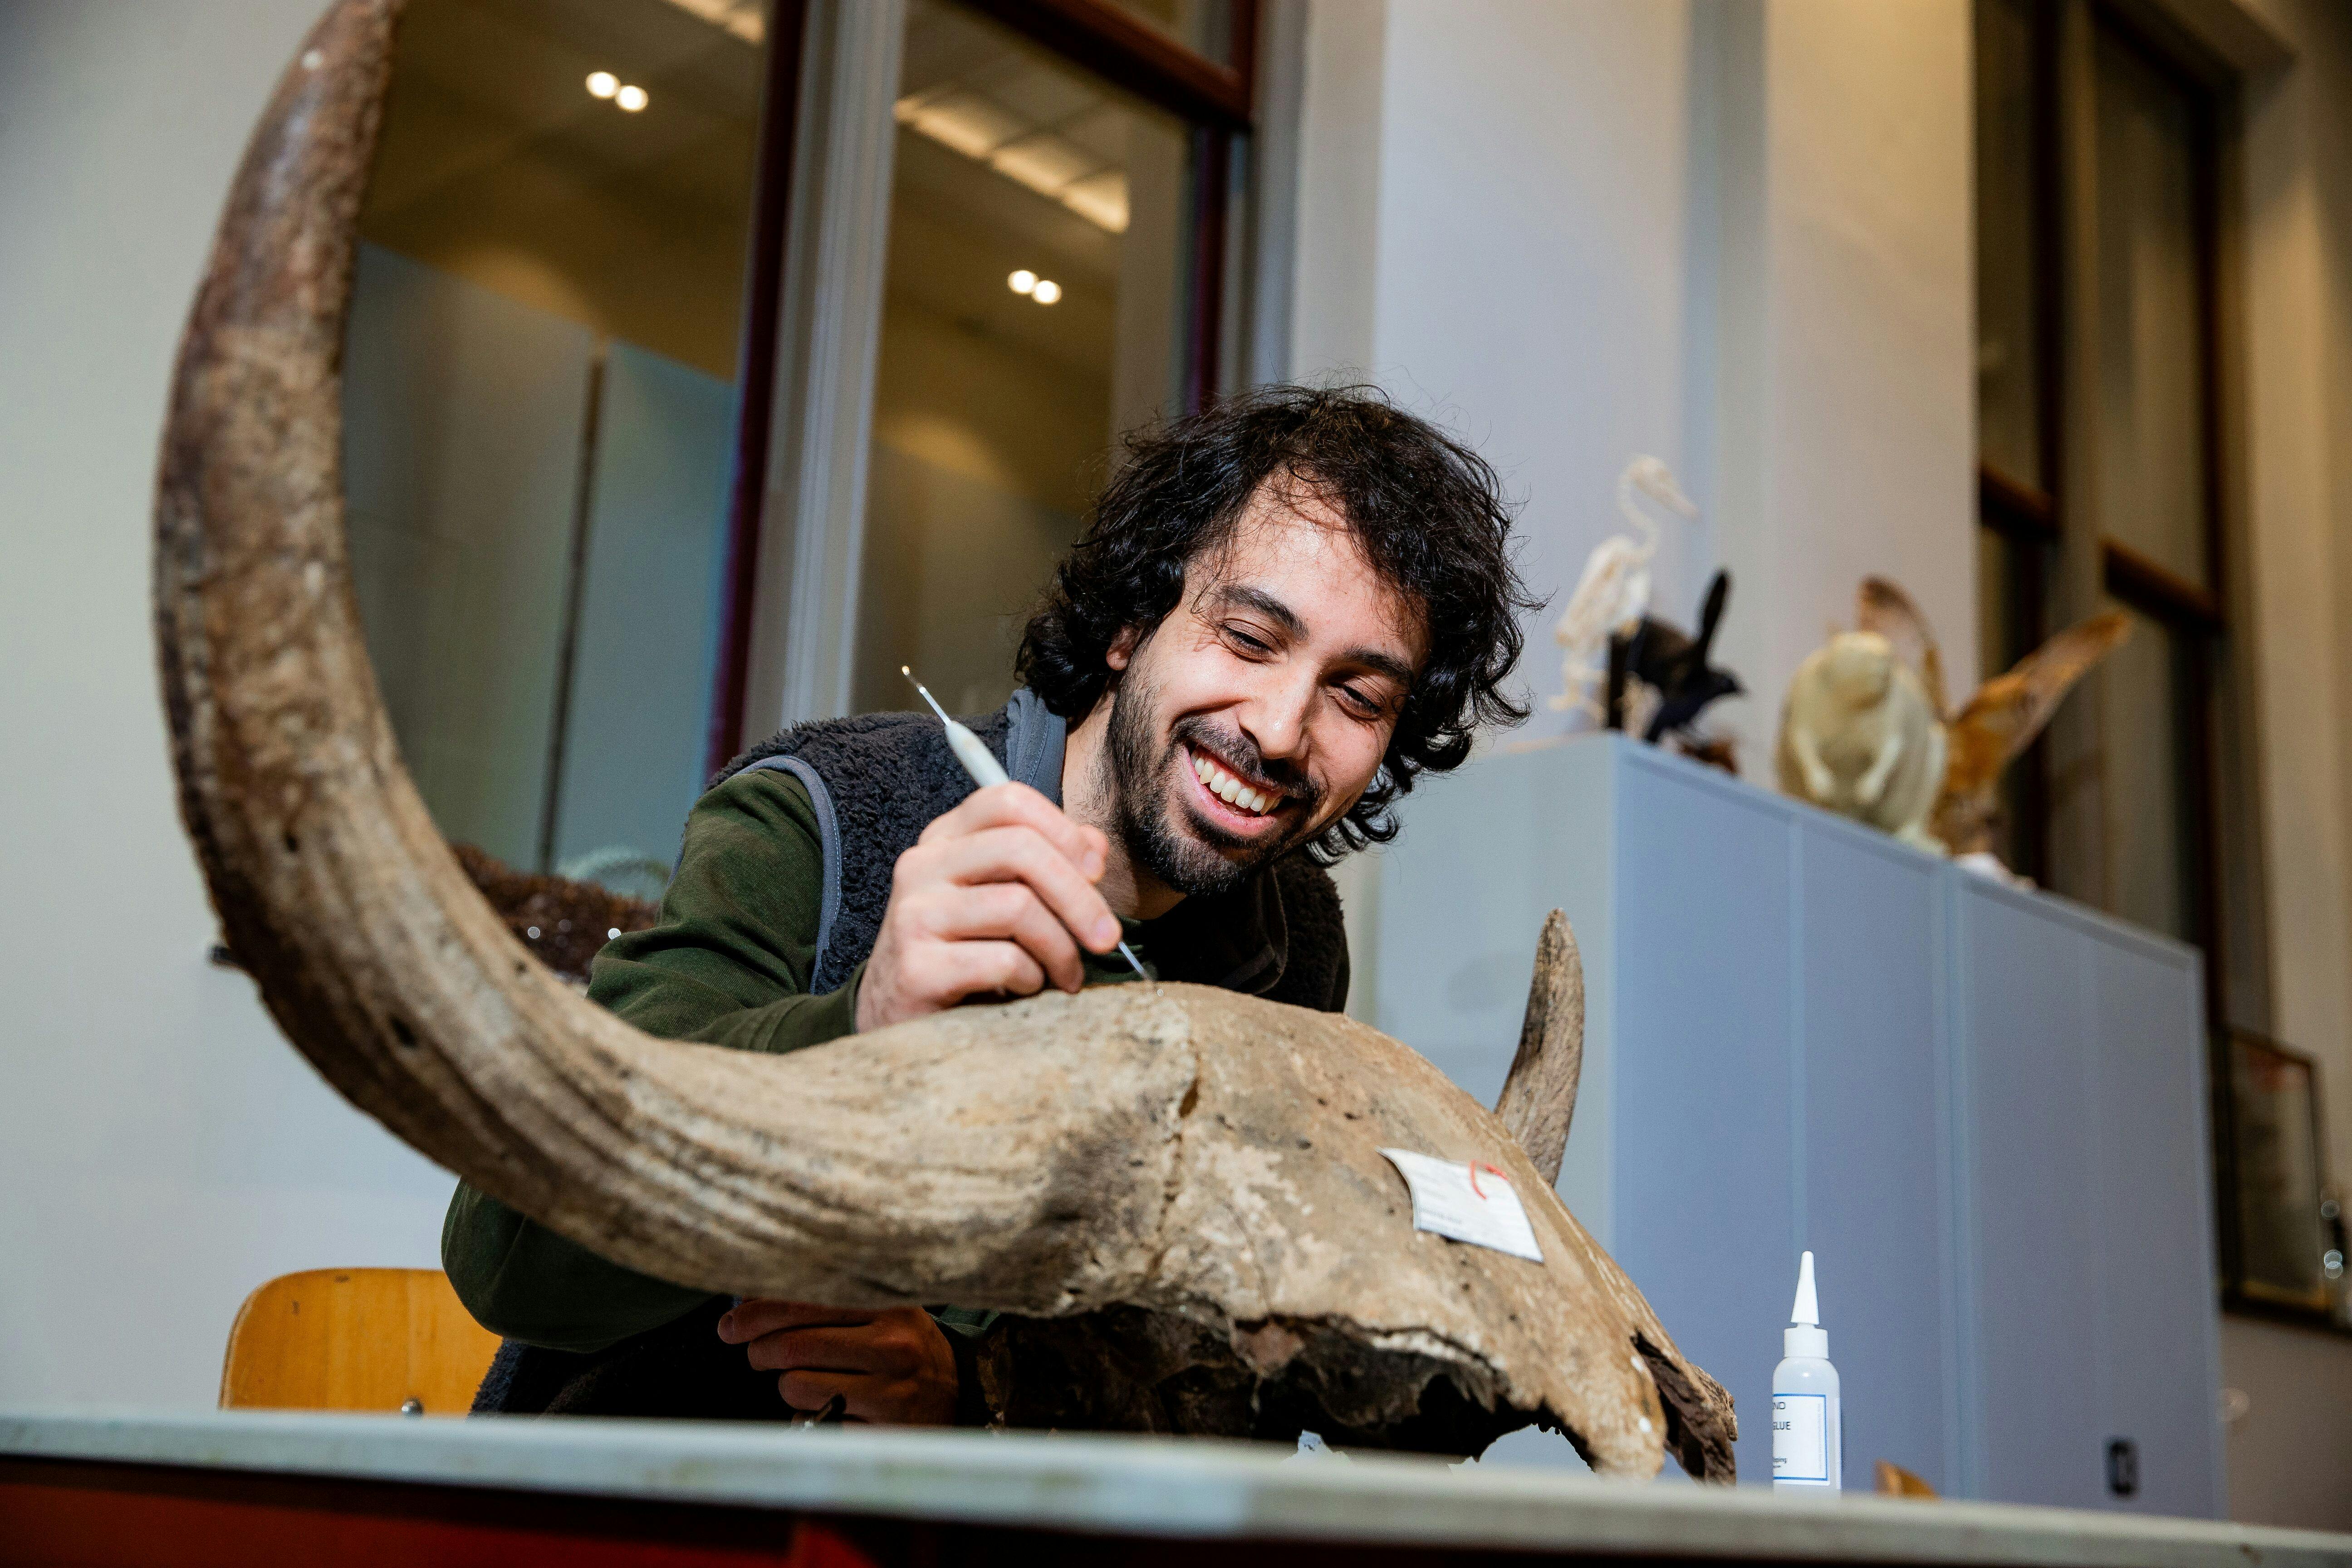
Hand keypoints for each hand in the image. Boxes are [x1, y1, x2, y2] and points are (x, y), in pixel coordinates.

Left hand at [717, 1300, 958, 1424]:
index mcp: (889, 1307)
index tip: (731, 1324)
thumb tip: (749, 1302)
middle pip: (791, 1347)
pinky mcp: (880, 1433)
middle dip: (758, 1351)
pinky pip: (814, 1424)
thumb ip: (825, 1302)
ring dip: (785, 1386)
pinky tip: (828, 1407)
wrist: (957, 1395)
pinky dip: (807, 1417)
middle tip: (756, 1354)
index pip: (804, 1303)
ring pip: (795, 1387)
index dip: (756, 1313)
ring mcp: (890, 1393)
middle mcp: (893, 1346)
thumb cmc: (903, 1348)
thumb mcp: (880, 1312)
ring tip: (803, 1381)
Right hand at [856, 782, 1118, 1031]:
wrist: (897, 1018)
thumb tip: (1094, 846)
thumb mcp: (1001, 899)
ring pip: (1019, 906)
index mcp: (945, 840)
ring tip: (1066, 974)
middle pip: (1021, 849)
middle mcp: (922, 866)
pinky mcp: (917, 967)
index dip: (1063, 830)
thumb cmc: (962, 954)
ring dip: (1061, 949)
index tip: (1096, 871)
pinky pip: (1005, 960)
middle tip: (1105, 938)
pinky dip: (1033, 979)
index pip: (1008, 801)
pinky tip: (1025, 989)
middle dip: (1080, 897)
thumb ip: (1047, 864)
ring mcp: (914, 914)